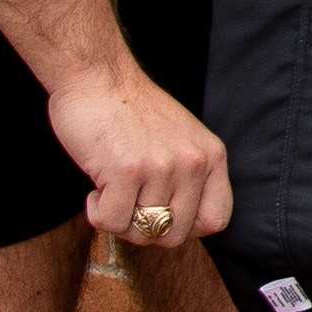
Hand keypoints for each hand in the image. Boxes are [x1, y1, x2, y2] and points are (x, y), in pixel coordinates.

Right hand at [60, 60, 234, 248]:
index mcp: (211, 156)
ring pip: (141, 233)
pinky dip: (97, 213)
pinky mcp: (126, 171)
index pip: (216, 220)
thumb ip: (190, 177)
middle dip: (146, 230)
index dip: (186, 227)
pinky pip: (112, 222)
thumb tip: (181, 227)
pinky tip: (95, 190)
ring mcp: (161, 167)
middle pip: (174, 235)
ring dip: (119, 219)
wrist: (97, 76)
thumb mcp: (181, 138)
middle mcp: (192, 163)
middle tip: (127, 204)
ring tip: (110, 190)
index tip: (162, 213)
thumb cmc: (132, 111)